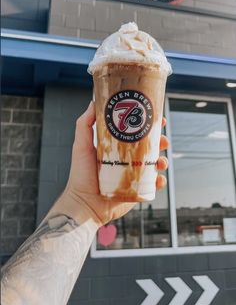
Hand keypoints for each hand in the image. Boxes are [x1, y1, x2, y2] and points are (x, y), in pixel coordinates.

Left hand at [65, 101, 168, 225]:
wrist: (84, 203)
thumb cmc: (80, 175)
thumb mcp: (81, 145)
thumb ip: (84, 124)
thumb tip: (93, 102)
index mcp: (117, 147)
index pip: (136, 132)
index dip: (148, 125)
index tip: (157, 117)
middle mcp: (127, 159)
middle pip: (150, 147)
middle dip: (160, 141)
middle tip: (163, 140)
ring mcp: (133, 175)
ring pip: (155, 164)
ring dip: (163, 160)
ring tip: (161, 162)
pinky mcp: (137, 190)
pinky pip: (153, 185)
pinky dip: (159, 181)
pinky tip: (158, 179)